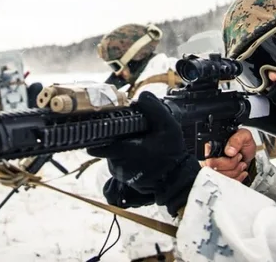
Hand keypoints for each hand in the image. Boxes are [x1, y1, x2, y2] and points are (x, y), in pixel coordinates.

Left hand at [86, 91, 199, 215]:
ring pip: (110, 152)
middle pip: (107, 143)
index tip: (102, 123)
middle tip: (129, 130)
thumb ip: (155, 109)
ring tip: (135, 141)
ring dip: (119, 144)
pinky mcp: (121, 178)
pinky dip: (122, 155)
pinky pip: (116, 161)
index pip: (101, 144)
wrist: (175, 180)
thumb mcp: (169, 127)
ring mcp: (119, 172)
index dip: (100, 131)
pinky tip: (136, 151)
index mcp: (128, 150)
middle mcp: (119, 164)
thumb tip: (139, 97)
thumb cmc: (172, 153)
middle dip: (115, 135)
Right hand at [203, 128, 255, 182]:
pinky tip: (240, 172)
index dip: (221, 160)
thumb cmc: (244, 144)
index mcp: (211, 145)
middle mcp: (210, 157)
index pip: (208, 158)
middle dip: (230, 166)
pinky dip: (236, 178)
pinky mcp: (220, 176)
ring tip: (241, 164)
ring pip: (219, 177)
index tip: (232, 155)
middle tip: (239, 157)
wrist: (248, 153)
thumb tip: (229, 150)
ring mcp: (213, 168)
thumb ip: (237, 139)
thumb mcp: (244, 136)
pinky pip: (225, 183)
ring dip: (234, 172)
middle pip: (213, 169)